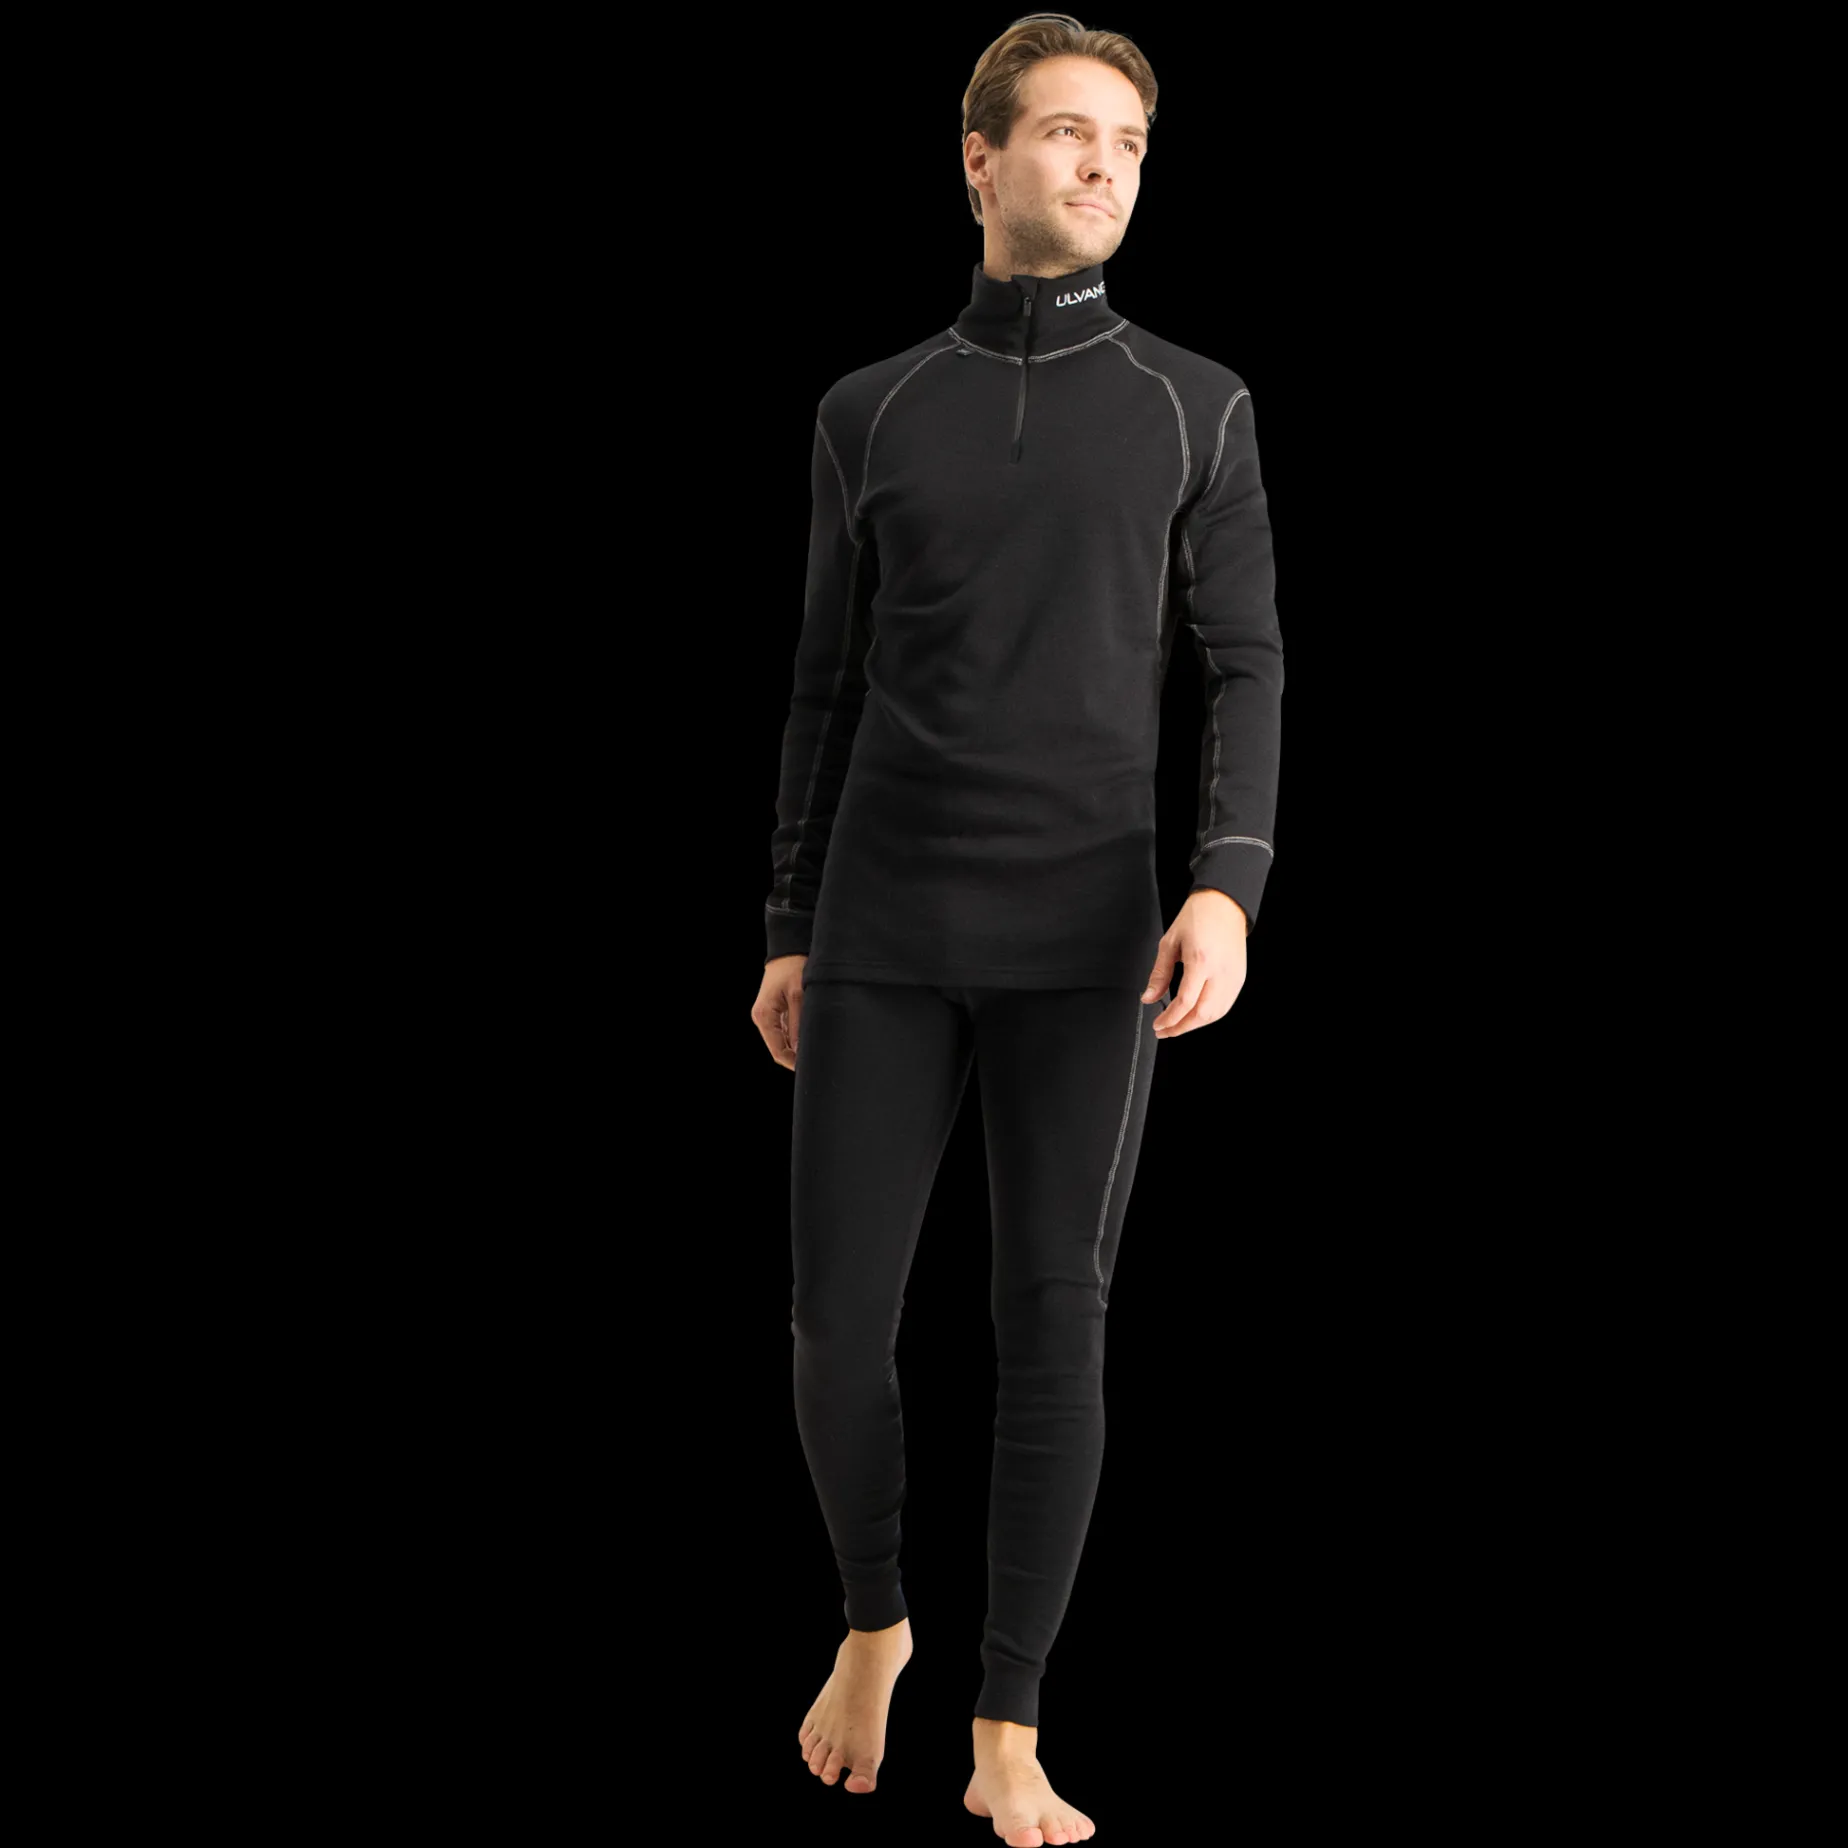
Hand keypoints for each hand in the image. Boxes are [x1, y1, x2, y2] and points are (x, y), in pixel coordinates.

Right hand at [753, 954, 807, 1069]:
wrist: (787, 952)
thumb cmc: (792, 969)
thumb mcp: (798, 995)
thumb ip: (798, 1024)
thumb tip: (801, 1050)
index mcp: (764, 1016)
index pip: (778, 1051)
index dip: (794, 1063)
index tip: (812, 1068)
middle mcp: (762, 1019)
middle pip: (779, 1049)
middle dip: (796, 1058)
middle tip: (817, 1062)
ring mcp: (767, 1017)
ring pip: (782, 1043)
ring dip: (796, 1049)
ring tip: (816, 1051)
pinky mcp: (774, 1014)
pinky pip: (784, 1033)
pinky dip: (795, 1039)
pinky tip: (809, 1039)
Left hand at [1141, 889, 1246, 1037]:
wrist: (1223, 904)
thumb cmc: (1197, 917)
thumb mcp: (1169, 943)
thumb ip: (1159, 974)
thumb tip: (1148, 997)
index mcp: (1201, 961)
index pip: (1185, 1002)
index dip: (1170, 1019)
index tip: (1158, 1025)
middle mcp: (1220, 972)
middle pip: (1202, 1014)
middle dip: (1181, 1028)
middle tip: (1164, 1031)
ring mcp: (1233, 977)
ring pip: (1216, 1014)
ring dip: (1195, 1025)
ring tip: (1177, 1026)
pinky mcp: (1239, 978)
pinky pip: (1225, 1006)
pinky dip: (1209, 1016)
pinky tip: (1194, 1016)